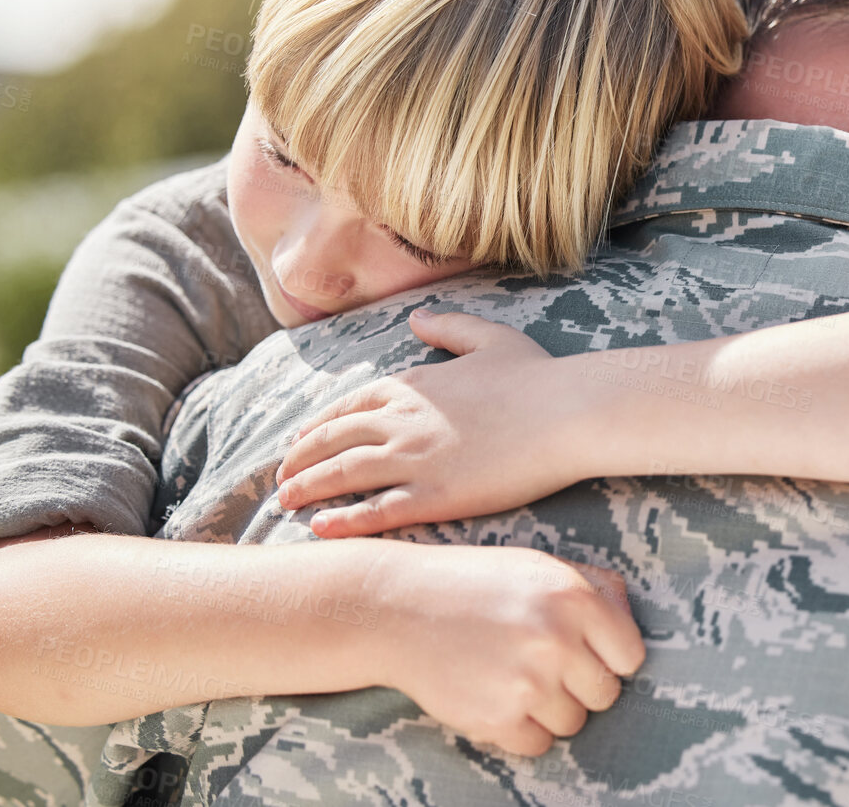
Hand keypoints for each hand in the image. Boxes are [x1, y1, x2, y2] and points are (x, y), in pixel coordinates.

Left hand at [276, 311, 599, 536]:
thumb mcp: (490, 338)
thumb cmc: (537, 375)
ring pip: (344, 476)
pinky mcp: (435, 497)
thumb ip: (448, 328)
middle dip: (301, 459)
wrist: (567, 413)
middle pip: (334, 441)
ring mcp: (415, 460)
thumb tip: (415, 320)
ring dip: (308, 489)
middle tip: (281, 476)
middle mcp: (403, 421)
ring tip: (285, 502)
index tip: (301, 440)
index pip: (349, 406)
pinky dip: (343, 521)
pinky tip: (320, 529)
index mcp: (412, 385)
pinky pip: (376, 512)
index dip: (319, 425)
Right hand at [369, 543, 645, 756]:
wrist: (399, 608)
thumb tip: (632, 621)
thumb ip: (595, 587)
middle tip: (542, 664)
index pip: (631, 656)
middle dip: (580, 685)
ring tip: (514, 676)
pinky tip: (496, 696)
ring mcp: (527, 682)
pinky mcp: (497, 718)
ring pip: (573, 723)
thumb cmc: (475, 584)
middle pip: (606, 695)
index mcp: (574, 597)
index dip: (609, 657)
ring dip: (550, 709)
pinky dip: (521, 730)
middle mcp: (557, 639)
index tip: (585, 652)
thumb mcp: (538, 566)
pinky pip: (538, 745)